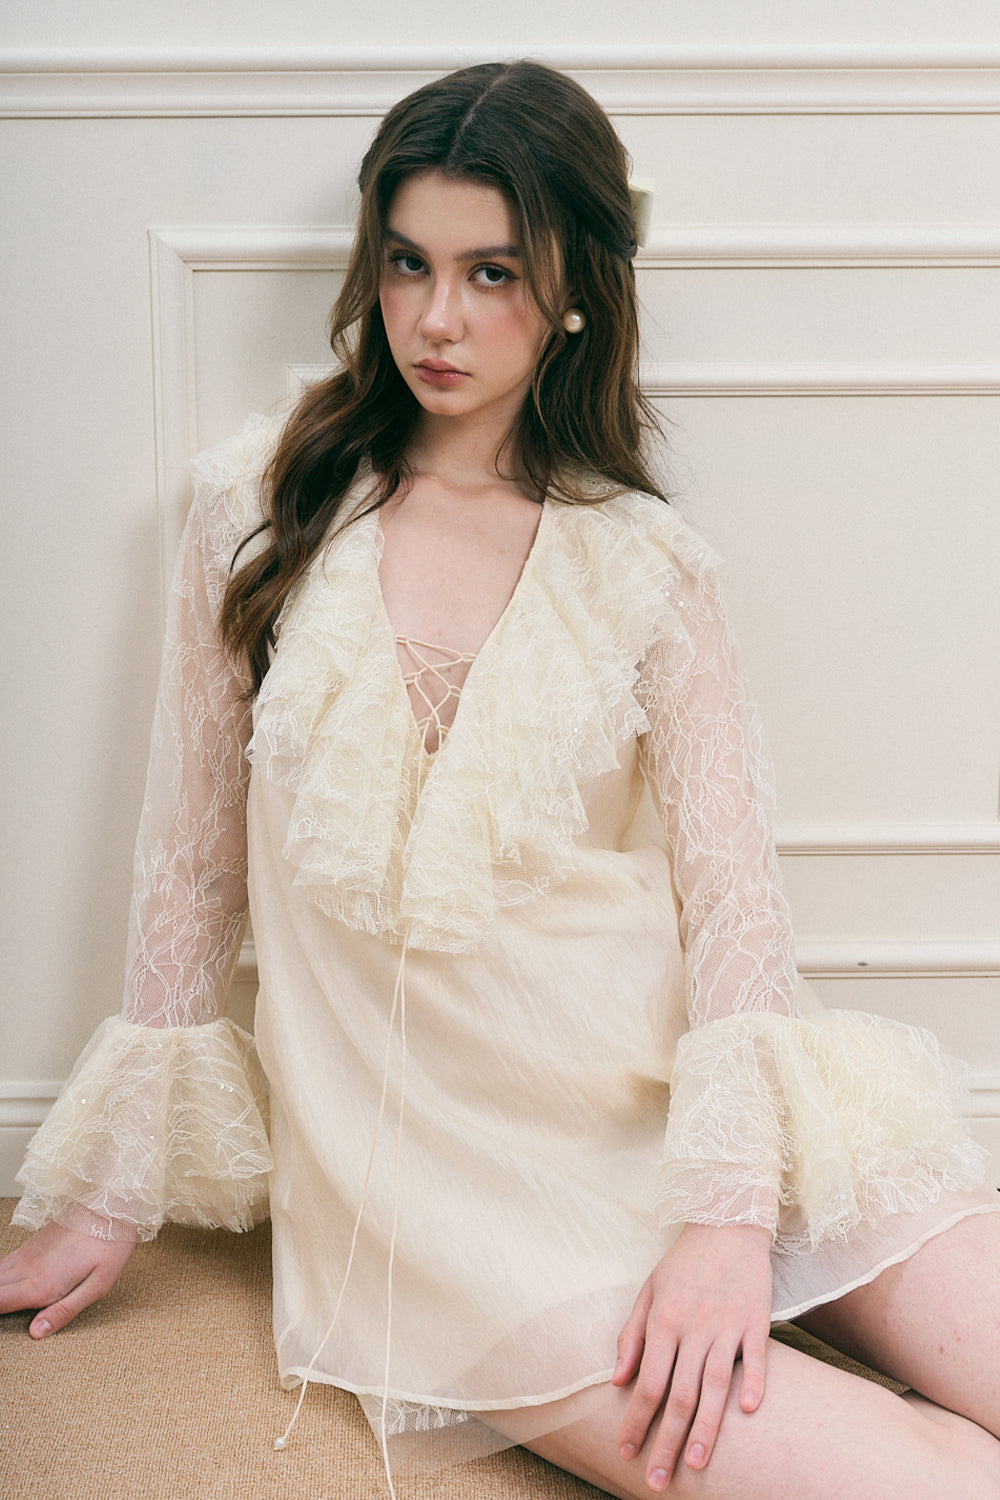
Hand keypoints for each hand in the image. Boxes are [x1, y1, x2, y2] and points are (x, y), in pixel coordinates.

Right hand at [0, 1220, 136, 1336]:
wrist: (111, 1203)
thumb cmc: (110, 1244)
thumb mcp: (98, 1285)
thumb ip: (65, 1311)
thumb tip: (36, 1332)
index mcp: (41, 1285)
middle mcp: (28, 1269)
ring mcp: (28, 1254)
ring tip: (3, 1299)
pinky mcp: (32, 1243)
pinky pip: (3, 1262)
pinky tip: (2, 1280)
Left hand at [612, 1222, 771, 1490]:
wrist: (726, 1224)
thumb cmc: (683, 1263)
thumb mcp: (647, 1291)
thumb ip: (631, 1335)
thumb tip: (617, 1380)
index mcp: (664, 1322)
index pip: (647, 1384)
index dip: (635, 1422)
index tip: (625, 1452)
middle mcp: (694, 1328)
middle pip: (678, 1395)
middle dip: (666, 1442)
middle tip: (658, 1480)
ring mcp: (727, 1326)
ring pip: (714, 1386)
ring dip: (705, 1429)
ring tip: (695, 1464)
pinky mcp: (756, 1322)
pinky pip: (756, 1360)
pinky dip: (753, 1386)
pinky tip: (746, 1414)